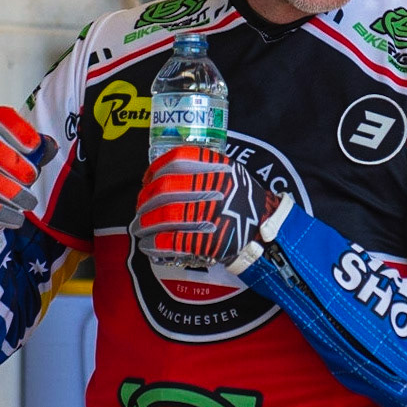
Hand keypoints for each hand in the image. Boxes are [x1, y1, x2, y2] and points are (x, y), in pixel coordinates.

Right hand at [0, 106, 56, 231]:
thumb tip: (50, 146)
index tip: (34, 145)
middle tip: (31, 177)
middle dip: (11, 160)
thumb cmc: (4, 166)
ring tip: (29, 202)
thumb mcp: (22, 154)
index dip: (16, 128)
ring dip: (9, 190)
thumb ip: (38, 150)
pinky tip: (17, 219)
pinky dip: (0, 212)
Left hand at [131, 145, 279, 266]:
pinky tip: (149, 246)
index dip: (155, 169)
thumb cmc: (244, 202)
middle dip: (145, 200)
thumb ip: (204, 169)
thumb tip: (161, 174)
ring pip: (166, 215)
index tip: (146, 179)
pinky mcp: (210, 241)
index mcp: (219, 168)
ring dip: (145, 223)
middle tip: (139, 208)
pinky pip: (173, 241)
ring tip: (139, 228)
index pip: (177, 160)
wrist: (268, 232)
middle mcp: (215, 188)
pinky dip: (156, 244)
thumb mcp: (231, 174)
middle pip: (166, 189)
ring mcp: (213, 215)